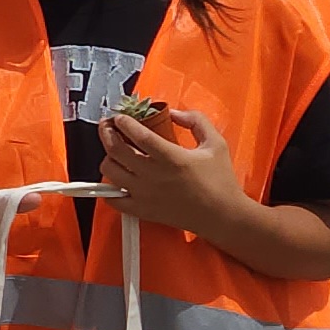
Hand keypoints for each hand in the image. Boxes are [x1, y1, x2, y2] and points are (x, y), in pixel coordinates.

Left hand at [98, 102, 245, 237]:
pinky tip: (116, 178)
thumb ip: (196, 121)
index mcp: (172, 158)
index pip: (138, 135)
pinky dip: (108, 187)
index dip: (123, 122)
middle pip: (116, 149)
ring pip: (110, 171)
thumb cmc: (221, 181)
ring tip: (114, 150)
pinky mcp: (142, 211)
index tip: (120, 116)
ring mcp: (145, 195)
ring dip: (108, 156)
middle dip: (107, 132)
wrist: (222, 216)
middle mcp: (154, 176)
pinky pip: (113, 199)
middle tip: (108, 126)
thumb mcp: (216, 143)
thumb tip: (174, 113)